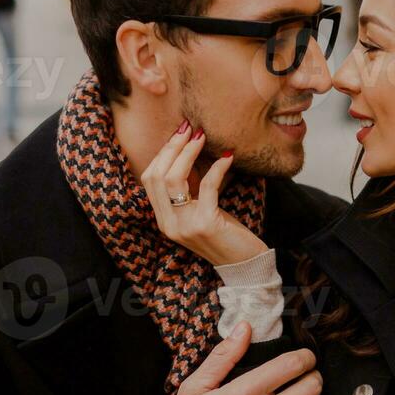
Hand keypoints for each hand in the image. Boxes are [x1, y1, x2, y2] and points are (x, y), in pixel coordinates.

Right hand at [138, 121, 268, 266]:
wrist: (245, 266)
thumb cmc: (226, 234)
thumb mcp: (200, 210)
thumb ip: (188, 190)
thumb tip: (188, 150)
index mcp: (164, 219)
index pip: (149, 179)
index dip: (162, 153)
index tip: (178, 133)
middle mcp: (169, 224)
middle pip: (157, 175)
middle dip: (172, 147)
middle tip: (189, 128)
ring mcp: (184, 226)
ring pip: (173, 179)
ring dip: (188, 153)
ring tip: (202, 136)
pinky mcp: (205, 224)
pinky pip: (206, 186)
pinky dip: (217, 168)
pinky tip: (228, 157)